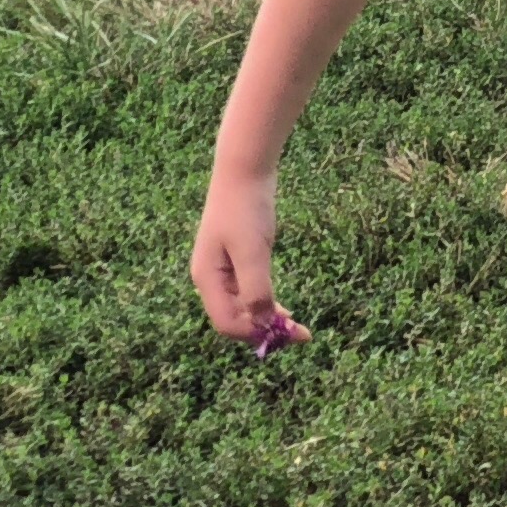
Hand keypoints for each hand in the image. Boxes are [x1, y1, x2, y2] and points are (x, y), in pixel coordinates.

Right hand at [191, 173, 308, 352]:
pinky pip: (247, 293)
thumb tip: (264, 322)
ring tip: (294, 326)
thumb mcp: (252, 250)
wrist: (244, 172)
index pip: (227, 323)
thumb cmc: (246, 209)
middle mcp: (210, 280)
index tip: (290, 334)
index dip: (256, 333)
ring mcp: (221, 271)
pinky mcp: (235, 261)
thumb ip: (256, 288)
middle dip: (263, 330)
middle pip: (234, 319)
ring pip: (241, 308)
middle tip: (299, 334)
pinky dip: (264, 304)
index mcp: (207, 280)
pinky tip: (281, 308)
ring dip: (265, 319)